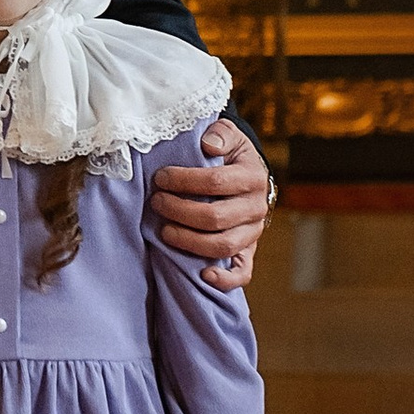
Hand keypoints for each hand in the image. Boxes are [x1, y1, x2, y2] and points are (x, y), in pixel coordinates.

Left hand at [150, 119, 270, 291]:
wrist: (247, 176)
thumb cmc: (229, 155)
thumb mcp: (228, 136)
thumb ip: (220, 134)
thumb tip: (208, 145)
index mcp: (253, 176)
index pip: (215, 181)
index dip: (183, 181)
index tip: (159, 178)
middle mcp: (257, 207)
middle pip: (216, 216)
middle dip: (179, 210)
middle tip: (156, 202)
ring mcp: (254, 232)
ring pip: (223, 245)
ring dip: (189, 241)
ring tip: (164, 231)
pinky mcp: (249, 252)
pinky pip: (243, 272)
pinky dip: (225, 279)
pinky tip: (203, 275)